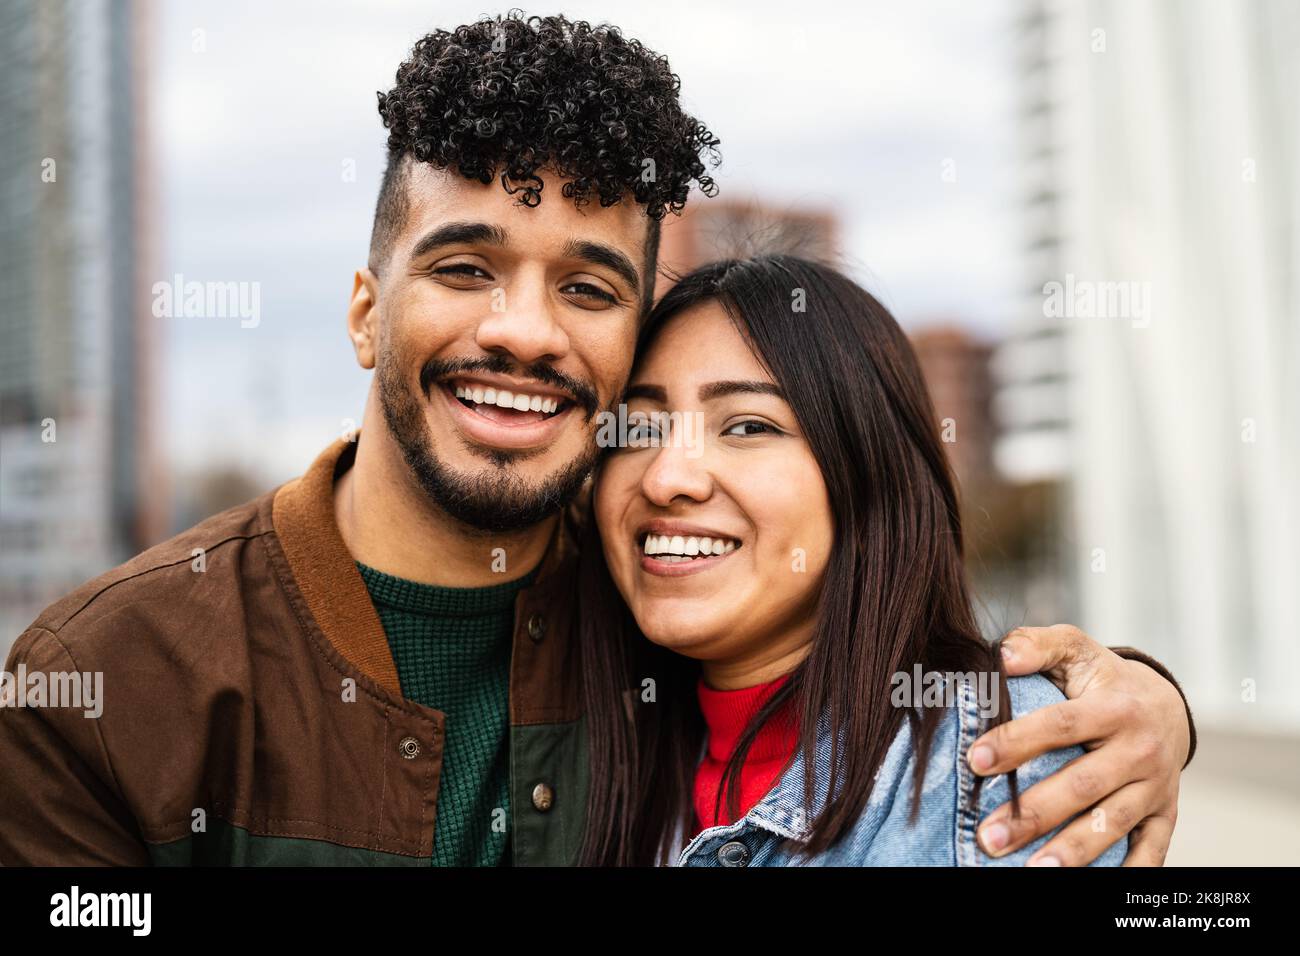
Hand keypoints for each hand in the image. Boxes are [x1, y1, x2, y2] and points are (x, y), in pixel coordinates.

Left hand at [968, 625, 1187, 865]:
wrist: (1166, 704)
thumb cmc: (1102, 679)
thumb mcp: (1075, 649)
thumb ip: (1037, 645)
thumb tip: (1001, 657)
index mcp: (1115, 707)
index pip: (1061, 725)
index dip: (1018, 741)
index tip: (975, 759)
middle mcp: (1140, 749)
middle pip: (1083, 785)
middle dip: (1034, 812)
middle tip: (990, 835)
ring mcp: (1155, 787)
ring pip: (1111, 824)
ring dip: (1072, 852)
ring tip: (1031, 871)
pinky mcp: (1165, 815)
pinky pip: (1151, 852)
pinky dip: (1128, 873)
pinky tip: (1096, 888)